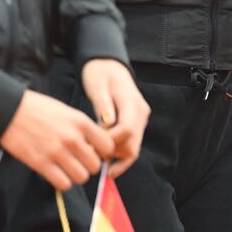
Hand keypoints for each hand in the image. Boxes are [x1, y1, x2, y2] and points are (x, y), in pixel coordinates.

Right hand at [0, 90, 115, 190]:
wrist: (9, 110)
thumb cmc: (38, 109)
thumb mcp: (66, 111)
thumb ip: (82, 128)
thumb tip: (94, 147)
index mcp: (81, 122)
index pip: (108, 146)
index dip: (102, 153)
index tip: (94, 153)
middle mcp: (72, 138)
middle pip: (96, 166)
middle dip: (88, 166)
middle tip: (79, 163)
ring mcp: (57, 151)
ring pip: (81, 177)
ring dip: (75, 176)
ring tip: (67, 169)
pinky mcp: (41, 163)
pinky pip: (63, 183)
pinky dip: (62, 182)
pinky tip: (56, 174)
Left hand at [80, 58, 149, 177]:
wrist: (109, 66)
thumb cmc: (100, 73)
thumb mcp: (97, 85)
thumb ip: (103, 105)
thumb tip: (108, 125)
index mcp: (132, 102)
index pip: (126, 129)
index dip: (109, 142)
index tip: (90, 147)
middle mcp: (141, 113)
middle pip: (132, 144)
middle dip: (111, 154)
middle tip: (90, 157)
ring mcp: (140, 120)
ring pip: (133, 149)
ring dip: (115, 157)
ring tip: (94, 157)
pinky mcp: (135, 124)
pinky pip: (131, 145)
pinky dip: (120, 157)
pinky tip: (108, 166)